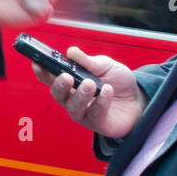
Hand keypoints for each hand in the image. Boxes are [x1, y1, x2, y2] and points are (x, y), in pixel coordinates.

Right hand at [31, 47, 145, 138]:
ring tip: (90, 84)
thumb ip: (88, 61)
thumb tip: (71, 52)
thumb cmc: (118, 81)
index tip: (37, 63)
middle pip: (58, 94)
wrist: (139, 99)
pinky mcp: (97, 123)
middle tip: (66, 77)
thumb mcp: (105, 65)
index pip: (51, 78)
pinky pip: (95, 114)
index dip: (42, 71)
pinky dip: (101, 101)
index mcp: (71, 82)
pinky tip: (107, 90)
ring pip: (73, 107)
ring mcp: (84, 113)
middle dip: (59, 85)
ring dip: (80, 95)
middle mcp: (73, 98)